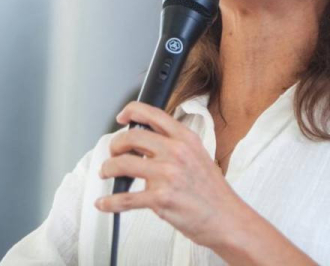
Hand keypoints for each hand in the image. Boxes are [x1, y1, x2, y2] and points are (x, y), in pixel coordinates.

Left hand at [95, 101, 244, 248]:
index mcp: (185, 138)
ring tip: (107, 173)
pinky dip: (109, 202)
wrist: (226, 218)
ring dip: (108, 168)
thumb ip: (173, 145)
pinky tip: (104, 202)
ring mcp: (168, 175)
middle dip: (115, 145)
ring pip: (122, 164)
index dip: (131, 111)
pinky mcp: (160, 199)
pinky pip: (125, 198)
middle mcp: (176, 152)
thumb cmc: (212, 191)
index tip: (121, 117)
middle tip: (113, 153)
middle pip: (132, 137)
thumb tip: (144, 141)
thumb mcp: (197, 156)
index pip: (153, 114)